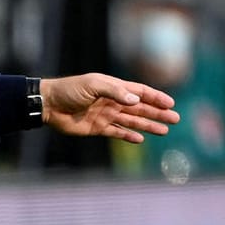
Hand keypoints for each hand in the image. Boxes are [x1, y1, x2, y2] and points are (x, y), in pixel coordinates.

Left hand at [40, 73, 179, 142]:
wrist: (49, 105)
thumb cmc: (70, 90)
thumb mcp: (94, 85)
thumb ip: (115, 92)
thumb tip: (135, 100)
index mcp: (114, 88)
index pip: (140, 92)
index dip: (156, 98)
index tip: (171, 103)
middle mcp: (113, 101)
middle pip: (141, 108)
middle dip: (158, 113)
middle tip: (175, 119)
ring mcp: (106, 115)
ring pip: (132, 121)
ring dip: (148, 125)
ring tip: (164, 131)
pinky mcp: (97, 128)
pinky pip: (117, 132)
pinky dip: (128, 136)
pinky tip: (140, 139)